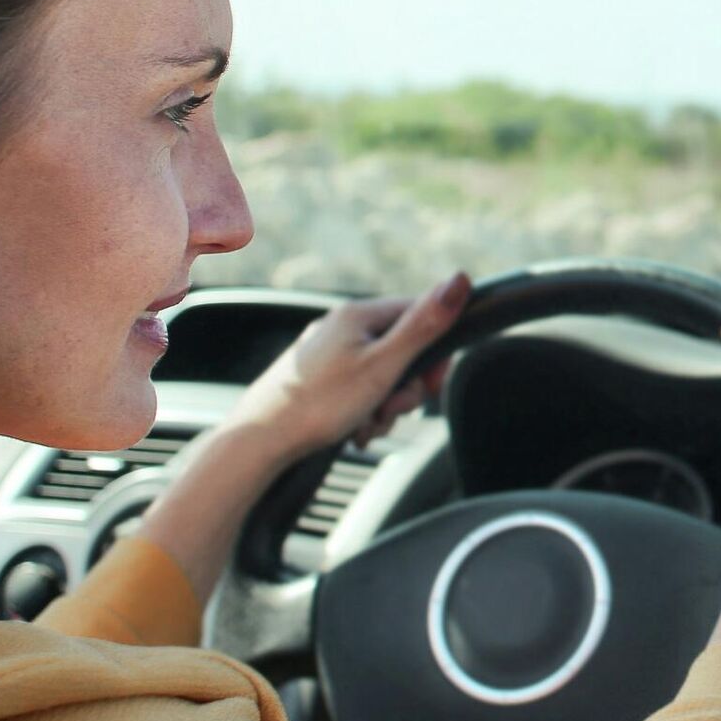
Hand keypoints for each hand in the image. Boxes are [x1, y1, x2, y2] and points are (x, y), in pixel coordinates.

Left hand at [230, 271, 472, 463]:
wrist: (259, 440)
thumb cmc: (319, 404)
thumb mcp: (383, 366)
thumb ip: (424, 326)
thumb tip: (460, 280)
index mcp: (358, 315)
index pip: (418, 313)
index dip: (434, 350)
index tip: (433, 381)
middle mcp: (341, 326)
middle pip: (400, 350)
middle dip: (404, 388)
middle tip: (390, 410)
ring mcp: (326, 353)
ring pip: (380, 375)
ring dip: (383, 406)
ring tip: (365, 425)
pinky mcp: (315, 378)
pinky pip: (356, 390)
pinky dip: (361, 412)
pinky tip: (351, 431)